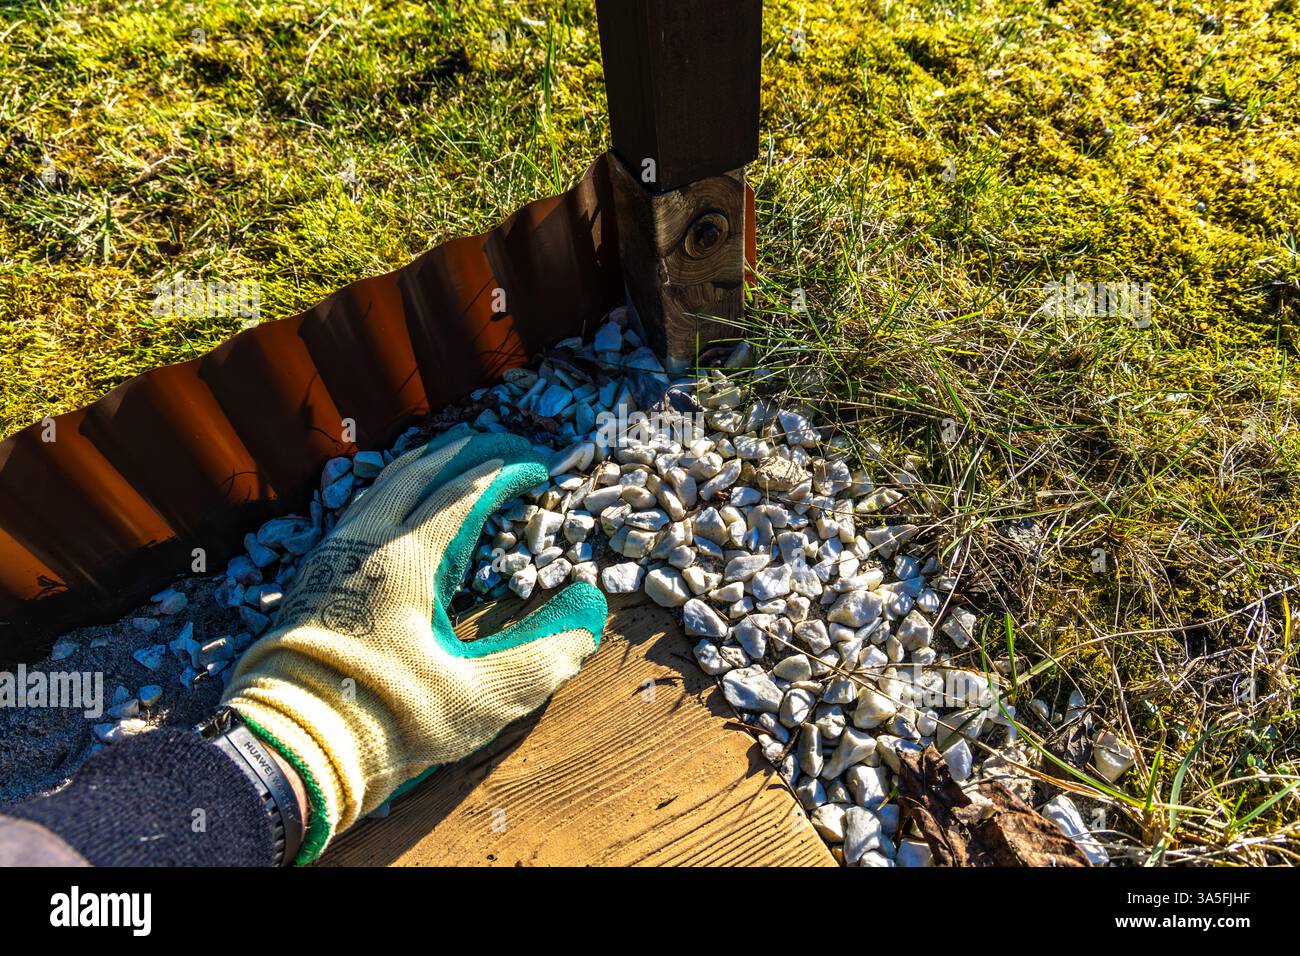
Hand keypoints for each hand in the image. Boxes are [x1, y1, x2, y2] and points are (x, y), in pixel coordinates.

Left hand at [223, 430, 606, 862]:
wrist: (288, 747)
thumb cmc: (387, 721)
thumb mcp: (480, 699)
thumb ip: (544, 653)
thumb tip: (587, 608)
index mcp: (409, 560)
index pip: (466, 494)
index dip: (506, 473)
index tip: (537, 466)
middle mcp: (366, 543)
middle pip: (419, 472)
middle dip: (465, 452)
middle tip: (500, 447)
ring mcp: (332, 557)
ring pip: (380, 487)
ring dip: (422, 466)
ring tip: (451, 459)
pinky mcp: (310, 579)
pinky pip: (356, 511)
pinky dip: (389, 493)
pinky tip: (395, 509)